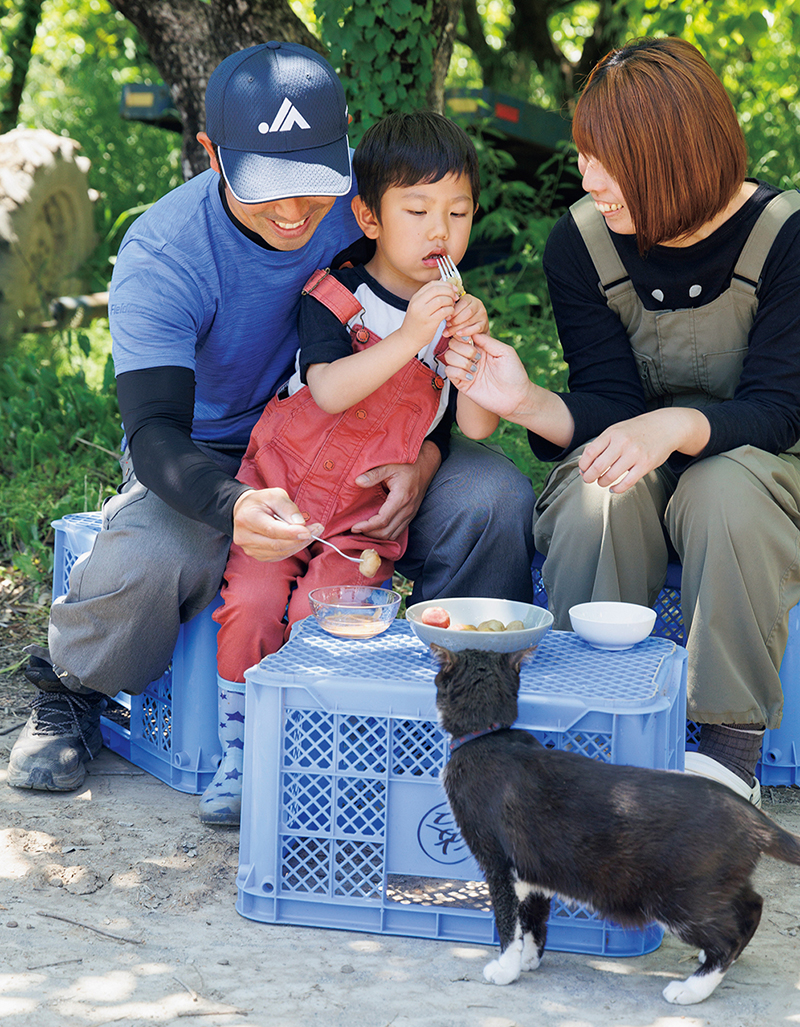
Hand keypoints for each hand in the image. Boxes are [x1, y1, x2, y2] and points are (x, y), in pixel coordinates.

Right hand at [231, 488, 323, 560]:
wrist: (245, 511)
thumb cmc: (261, 501)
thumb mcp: (274, 495)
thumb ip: (287, 507)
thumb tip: (300, 523)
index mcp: (247, 518)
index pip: (272, 530)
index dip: (292, 533)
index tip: (309, 531)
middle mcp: (245, 537)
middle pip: (277, 544)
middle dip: (300, 539)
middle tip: (317, 530)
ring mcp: (250, 549)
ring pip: (280, 552)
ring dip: (299, 545)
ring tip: (312, 533)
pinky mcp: (257, 555)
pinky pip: (279, 556)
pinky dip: (292, 549)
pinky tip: (300, 540)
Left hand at [351, 442, 440, 539]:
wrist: (425, 466)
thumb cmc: (407, 465)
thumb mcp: (389, 466)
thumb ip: (373, 474)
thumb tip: (358, 481)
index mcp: (401, 498)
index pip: (382, 520)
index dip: (367, 526)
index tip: (355, 527)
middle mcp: (407, 509)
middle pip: (387, 532)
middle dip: (370, 534)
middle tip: (356, 529)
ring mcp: (410, 514)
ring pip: (393, 534)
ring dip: (377, 535)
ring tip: (364, 530)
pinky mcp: (411, 515)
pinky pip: (398, 531)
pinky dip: (386, 533)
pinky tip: (376, 528)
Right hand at [402, 281, 457, 347]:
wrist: (408, 339)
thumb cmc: (416, 323)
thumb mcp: (419, 307)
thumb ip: (429, 296)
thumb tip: (443, 282)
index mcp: (415, 298)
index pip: (432, 284)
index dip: (445, 284)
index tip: (452, 288)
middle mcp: (418, 304)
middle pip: (437, 290)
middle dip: (449, 291)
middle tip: (455, 297)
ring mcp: (423, 313)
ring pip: (441, 300)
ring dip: (450, 302)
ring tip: (451, 307)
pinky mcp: (429, 323)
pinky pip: (444, 311)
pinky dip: (450, 311)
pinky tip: (449, 314)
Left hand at [442, 293, 488, 338]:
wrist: (475, 325)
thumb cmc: (461, 316)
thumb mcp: (457, 310)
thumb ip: (451, 311)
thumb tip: (443, 316)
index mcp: (470, 298)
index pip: (463, 303)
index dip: (454, 311)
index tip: (446, 318)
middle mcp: (478, 304)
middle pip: (467, 312)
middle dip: (456, 319)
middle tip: (448, 325)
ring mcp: (482, 314)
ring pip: (470, 320)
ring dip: (458, 327)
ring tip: (449, 331)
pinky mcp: (484, 324)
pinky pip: (475, 328)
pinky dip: (466, 332)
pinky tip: (458, 334)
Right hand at [443, 332, 534, 418]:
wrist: (515, 398)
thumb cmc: (514, 374)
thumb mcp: (505, 352)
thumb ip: (488, 341)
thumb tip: (472, 333)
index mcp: (481, 348)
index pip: (464, 335)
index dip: (462, 334)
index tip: (469, 339)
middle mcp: (471, 358)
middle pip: (453, 344)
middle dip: (463, 348)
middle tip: (477, 358)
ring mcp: (466, 370)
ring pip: (449, 356)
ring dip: (460, 361)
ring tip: (475, 370)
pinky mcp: (462, 383)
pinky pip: (449, 372)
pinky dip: (457, 372)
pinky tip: (470, 378)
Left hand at [579, 409, 710, 492]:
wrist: (666, 426)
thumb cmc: (637, 430)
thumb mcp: (617, 430)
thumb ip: (602, 444)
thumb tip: (585, 464)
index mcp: (612, 433)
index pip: (590, 453)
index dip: (583, 465)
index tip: (583, 470)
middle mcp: (622, 443)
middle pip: (598, 466)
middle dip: (589, 477)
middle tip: (588, 480)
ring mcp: (635, 454)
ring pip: (610, 476)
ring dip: (602, 483)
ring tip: (602, 482)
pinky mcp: (645, 465)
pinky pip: (627, 482)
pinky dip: (617, 488)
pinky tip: (613, 488)